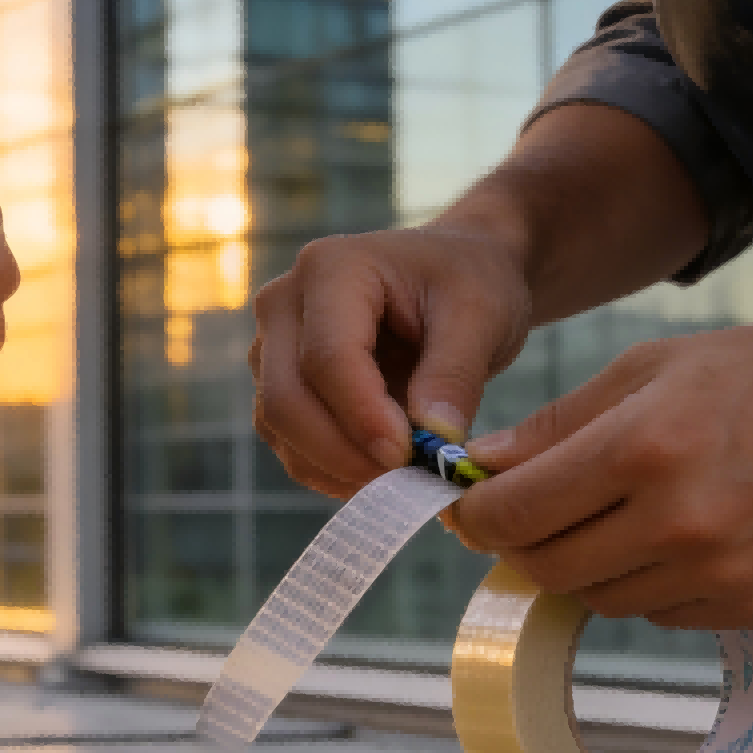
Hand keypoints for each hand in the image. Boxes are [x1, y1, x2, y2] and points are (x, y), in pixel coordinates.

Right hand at [251, 222, 534, 495]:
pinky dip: (328, 470)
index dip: (363, 418)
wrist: (450, 276)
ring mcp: (271, 347)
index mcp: (330, 269)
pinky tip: (379, 474)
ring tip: (401, 478)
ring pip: (278, 428)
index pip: (327, 358)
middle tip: (406, 483)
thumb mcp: (481, 315)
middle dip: (344, 454)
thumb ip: (456, 375)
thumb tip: (432, 443)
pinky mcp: (277, 385)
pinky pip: (287, 443)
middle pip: (286, 399)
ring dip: (335, 468)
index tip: (410, 458)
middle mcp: (283, 304)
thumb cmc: (467, 283)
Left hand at [448, 319, 752, 627]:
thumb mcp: (660, 366)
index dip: (476, 515)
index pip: (513, 512)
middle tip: (528, 517)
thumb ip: (561, 423)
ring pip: (599, 598)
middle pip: (546, 567)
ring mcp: (720, 574)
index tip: (468, 507)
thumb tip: (480, 466)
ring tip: (619, 515)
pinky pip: (659, 615)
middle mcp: (678, 521)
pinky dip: (648, 584)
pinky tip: (678, 537)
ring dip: (587, 565)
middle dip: (522, 545)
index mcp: (644, 447)